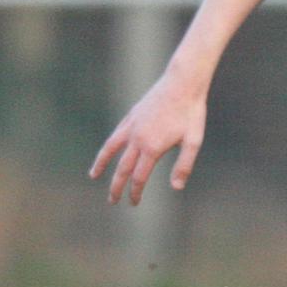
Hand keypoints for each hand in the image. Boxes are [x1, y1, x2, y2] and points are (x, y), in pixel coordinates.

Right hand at [89, 74, 207, 204]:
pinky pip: (115, 135)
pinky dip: (109, 146)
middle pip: (123, 168)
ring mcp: (132, 126)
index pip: (139, 177)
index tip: (133, 203)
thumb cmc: (191, 113)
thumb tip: (175, 187)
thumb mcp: (193, 141)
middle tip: (112, 201)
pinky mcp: (131, 116)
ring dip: (101, 164)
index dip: (135, 192)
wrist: (182, 83)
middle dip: (116, 186)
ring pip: (111, 149)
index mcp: (152, 148)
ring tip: (93, 175)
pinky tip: (108, 150)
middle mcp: (137, 139)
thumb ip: (183, 165)